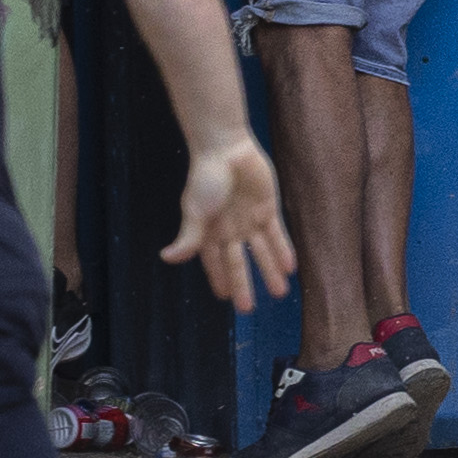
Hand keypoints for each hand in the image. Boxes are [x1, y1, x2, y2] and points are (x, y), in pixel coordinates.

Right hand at [167, 130, 293, 309]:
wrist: (226, 148)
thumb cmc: (206, 178)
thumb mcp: (195, 211)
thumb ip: (188, 238)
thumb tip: (167, 258)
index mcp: (209, 231)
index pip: (214, 262)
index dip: (219, 279)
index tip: (223, 298)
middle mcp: (230, 229)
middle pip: (239, 262)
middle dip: (244, 285)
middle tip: (248, 309)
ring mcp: (249, 219)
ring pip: (262, 252)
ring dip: (270, 272)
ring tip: (280, 293)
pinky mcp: (267, 208)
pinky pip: (277, 234)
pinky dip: (283, 250)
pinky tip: (290, 267)